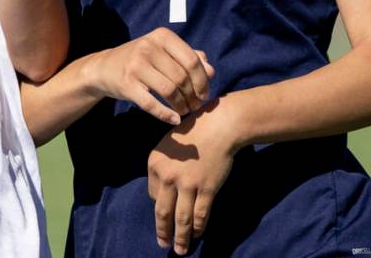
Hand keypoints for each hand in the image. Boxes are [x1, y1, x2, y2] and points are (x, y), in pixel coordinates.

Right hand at [87, 27, 214, 126]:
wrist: (105, 67)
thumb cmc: (142, 59)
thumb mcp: (163, 51)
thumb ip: (188, 57)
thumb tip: (211, 71)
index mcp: (162, 36)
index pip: (191, 60)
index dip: (202, 80)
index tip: (204, 94)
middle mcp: (148, 48)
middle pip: (181, 77)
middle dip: (193, 96)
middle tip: (195, 106)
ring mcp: (136, 66)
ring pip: (169, 91)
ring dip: (182, 105)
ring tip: (185, 111)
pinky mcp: (126, 84)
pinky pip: (151, 104)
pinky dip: (166, 115)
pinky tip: (174, 119)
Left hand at [147, 96, 241, 254]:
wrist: (219, 126)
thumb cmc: (194, 132)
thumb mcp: (169, 145)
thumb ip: (164, 167)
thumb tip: (163, 191)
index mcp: (154, 163)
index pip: (152, 194)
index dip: (159, 204)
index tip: (165, 213)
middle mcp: (167, 176)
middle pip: (162, 211)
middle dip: (163, 231)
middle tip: (163, 245)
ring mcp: (187, 184)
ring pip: (181, 218)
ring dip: (180, 237)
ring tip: (180, 250)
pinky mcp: (206, 189)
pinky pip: (200, 214)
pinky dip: (198, 227)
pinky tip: (197, 234)